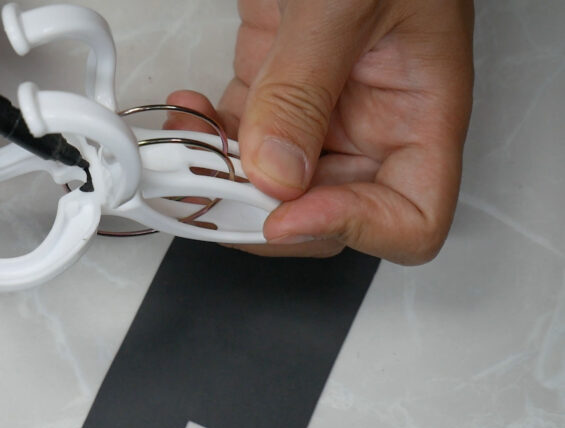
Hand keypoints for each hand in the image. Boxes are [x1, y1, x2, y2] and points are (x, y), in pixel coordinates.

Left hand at [167, 0, 473, 264]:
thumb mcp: (345, 2)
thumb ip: (305, 89)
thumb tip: (275, 172)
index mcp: (421, 110)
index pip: (410, 218)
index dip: (351, 230)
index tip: (287, 210)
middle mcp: (373, 119)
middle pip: (326, 210)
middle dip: (262, 212)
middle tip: (210, 190)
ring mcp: (322, 105)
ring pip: (272, 182)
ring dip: (219, 181)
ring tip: (181, 157)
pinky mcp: (277, 84)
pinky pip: (239, 138)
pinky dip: (205, 140)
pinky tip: (184, 117)